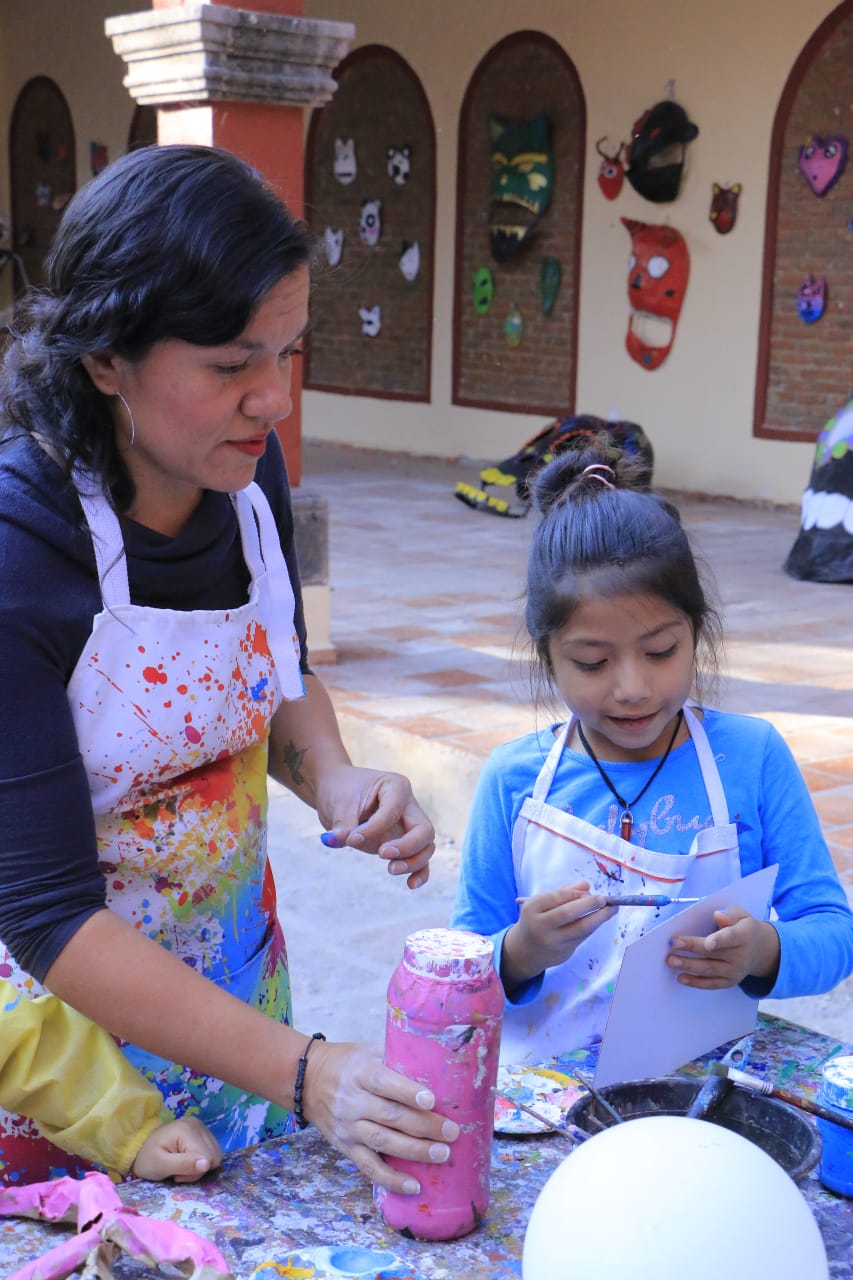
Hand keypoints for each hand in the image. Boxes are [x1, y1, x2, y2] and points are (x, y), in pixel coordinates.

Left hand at [131, 1116, 222, 1182]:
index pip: (208, 1158)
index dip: (195, 1172)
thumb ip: (183, 1165)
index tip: (177, 1174)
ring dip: (200, 1166)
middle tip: (178, 1171)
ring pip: (215, 1154)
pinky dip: (201, 1160)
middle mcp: (198, 1124)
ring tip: (181, 1165)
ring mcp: (201, 1126)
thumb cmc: (147, 1158)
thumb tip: (207, 1164)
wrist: (139, 1147)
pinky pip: (211, 1151)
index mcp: (188, 1130)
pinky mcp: (201, 1131)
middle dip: (197, 1170)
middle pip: (214, 1156)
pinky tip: (187, 1160)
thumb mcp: (161, 1165)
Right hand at [301, 1040, 459, 1193]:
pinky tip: (414, 1186)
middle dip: (424, 1126)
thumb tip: (439, 1066)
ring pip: (383, 1142)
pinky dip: (391, 1179)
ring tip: (442, 1154)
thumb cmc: (350, 1063)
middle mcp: (352, 1101)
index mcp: (360, 1073)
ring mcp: (348, 1127)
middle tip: (452, 1132)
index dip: (407, 1092)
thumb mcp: (369, 1052)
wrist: (308, 1081)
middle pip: (389, 1115)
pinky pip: (369, 1168)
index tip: (432, 1100)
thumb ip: (396, 1058)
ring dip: (415, 1150)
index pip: (384, 1082)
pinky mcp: (346, 1148)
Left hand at [317, 765, 434, 889]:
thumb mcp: (339, 804)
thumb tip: (335, 840)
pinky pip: (419, 858)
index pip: (393, 812)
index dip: (373, 829)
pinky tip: (410, 885)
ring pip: (426, 847)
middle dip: (407, 847)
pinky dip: (418, 872)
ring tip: (391, 870)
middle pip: (424, 830)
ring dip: (413, 862)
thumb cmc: (341, 791)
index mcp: (396, 787)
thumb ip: (342, 824)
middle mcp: (408, 806)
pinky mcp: (403, 842)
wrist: (337, 791)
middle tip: (381, 854)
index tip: (350, 840)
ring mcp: (408, 825)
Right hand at [502, 882, 615, 991]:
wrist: (524, 951)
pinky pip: (582, 937)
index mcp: (532, 908)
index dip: (575, 893)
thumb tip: (586, 885)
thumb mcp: (542, 904)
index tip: (589, 890)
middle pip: (568, 913)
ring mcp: (552, 942)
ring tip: (612, 909)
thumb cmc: (536, 920)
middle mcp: (540, 926)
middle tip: (604, 899)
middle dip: (590, 904)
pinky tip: (600, 919)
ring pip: (580, 928)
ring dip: (600, 918)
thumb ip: (563, 893)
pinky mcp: (562, 954)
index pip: (556, 897)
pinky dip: (593, 926)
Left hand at [666, 908, 780, 989]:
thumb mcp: (741, 915)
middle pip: (714, 953)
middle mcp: (740, 956)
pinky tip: (681, 978)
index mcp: (743, 936)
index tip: (707, 943)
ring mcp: (734, 972)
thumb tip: (718, 915)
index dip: (720, 940)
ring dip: (689, 966)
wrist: (761, 950)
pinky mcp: (728, 982)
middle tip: (673, 944)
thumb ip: (730, 914)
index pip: (731, 938)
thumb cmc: (744, 928)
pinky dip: (695, 982)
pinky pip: (711, 984)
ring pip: (709, 969)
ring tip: (671, 961)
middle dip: (692, 948)